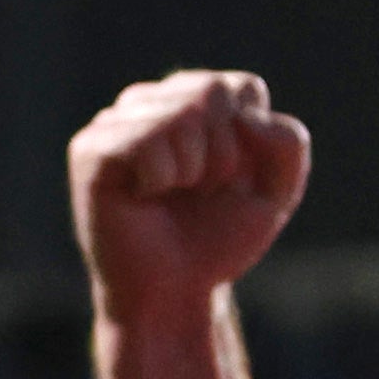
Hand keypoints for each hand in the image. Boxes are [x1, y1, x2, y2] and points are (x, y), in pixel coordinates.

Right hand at [70, 70, 310, 323]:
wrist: (176, 290)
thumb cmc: (218, 239)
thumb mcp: (275, 194)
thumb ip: (288, 144)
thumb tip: (247, 116)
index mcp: (193, 101)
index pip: (242, 88)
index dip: (251, 145)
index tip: (231, 181)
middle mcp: (151, 102)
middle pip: (212, 93)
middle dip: (224, 157)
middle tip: (200, 193)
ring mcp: (116, 121)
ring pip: (181, 115)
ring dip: (193, 171)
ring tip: (172, 196)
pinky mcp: (91, 147)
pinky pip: (146, 141)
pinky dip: (161, 178)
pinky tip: (145, 196)